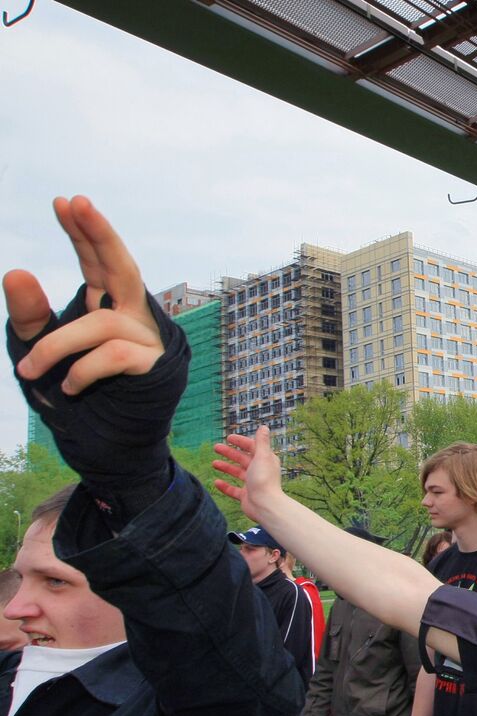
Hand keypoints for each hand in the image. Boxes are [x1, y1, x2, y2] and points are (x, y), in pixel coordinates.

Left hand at [5, 197, 187, 494]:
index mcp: (109, 308)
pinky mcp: (158, 366)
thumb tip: (16, 270)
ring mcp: (150, 341)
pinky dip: (83, 370)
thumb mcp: (36, 353)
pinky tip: (71, 387)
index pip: (98, 262)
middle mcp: (134, 318)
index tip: (64, 202)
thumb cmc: (75, 400)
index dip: (83, 232)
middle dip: (99, 235)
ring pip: (100, 323)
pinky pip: (113, 354)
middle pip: (122, 268)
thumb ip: (29, 316)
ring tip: (29, 370)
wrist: (106, 449)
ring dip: (57, 346)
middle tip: (77, 204)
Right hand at [213, 426, 285, 524]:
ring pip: (237, 473)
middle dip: (229, 453)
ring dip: (226, 467)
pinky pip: (233, 490)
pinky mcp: (246, 496)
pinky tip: (216, 482)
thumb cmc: (263, 479)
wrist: (265, 505)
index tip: (229, 437)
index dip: (241, 442)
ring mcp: (252, 484)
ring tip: (213, 463)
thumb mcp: (262, 456)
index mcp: (265, 460)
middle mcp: (259, 471)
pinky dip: (225, 486)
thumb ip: (262, 442)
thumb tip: (264, 426)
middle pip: (242, 459)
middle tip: (215, 447)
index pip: (252, 447)